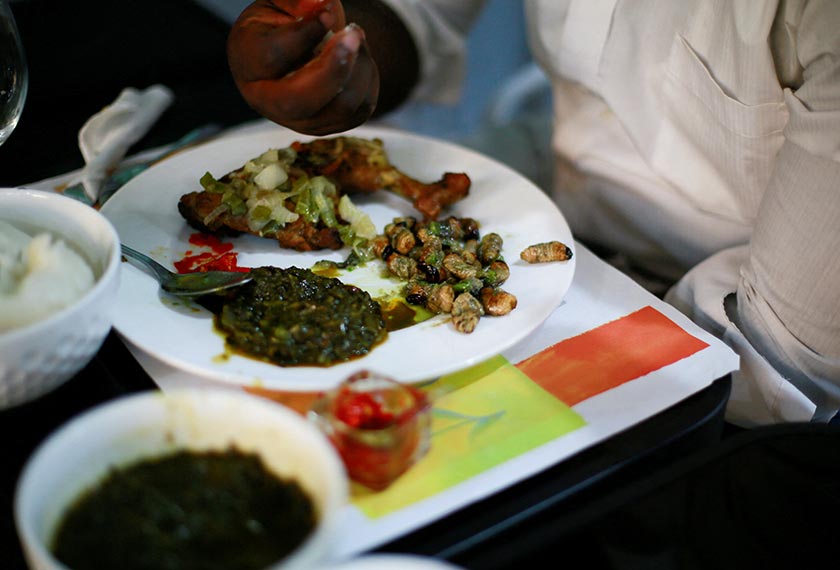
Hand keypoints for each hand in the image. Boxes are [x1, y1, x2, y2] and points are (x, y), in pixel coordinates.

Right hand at [227, 0, 378, 134]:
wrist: (299, 47)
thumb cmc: (286, 20)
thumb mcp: (283, 0)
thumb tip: (319, 5)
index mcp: (248, 61)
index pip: (273, 57)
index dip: (305, 34)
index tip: (327, 11)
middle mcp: (267, 100)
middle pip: (299, 101)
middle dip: (334, 68)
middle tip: (354, 33)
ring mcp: (299, 120)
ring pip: (340, 107)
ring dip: (359, 66)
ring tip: (355, 36)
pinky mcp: (328, 126)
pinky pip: (360, 110)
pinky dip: (368, 79)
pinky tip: (358, 58)